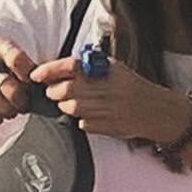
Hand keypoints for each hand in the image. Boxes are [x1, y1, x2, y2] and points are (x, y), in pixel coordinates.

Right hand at [0, 36, 36, 124]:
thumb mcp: (14, 67)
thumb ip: (28, 70)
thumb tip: (44, 83)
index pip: (16, 59)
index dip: (27, 74)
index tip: (31, 83)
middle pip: (8, 85)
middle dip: (19, 100)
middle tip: (21, 105)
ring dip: (7, 111)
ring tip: (8, 110)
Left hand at [27, 55, 191, 144]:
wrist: (155, 110)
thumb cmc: (131, 87)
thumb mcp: (114, 68)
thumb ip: (90, 65)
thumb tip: (59, 66)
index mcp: (106, 70)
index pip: (70, 66)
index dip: (49, 70)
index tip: (35, 75)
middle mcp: (106, 88)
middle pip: (65, 90)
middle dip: (53, 92)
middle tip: (54, 92)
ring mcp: (107, 109)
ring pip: (70, 108)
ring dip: (66, 106)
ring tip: (76, 102)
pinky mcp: (107, 126)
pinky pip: (82, 123)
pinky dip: (81, 120)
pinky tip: (90, 115)